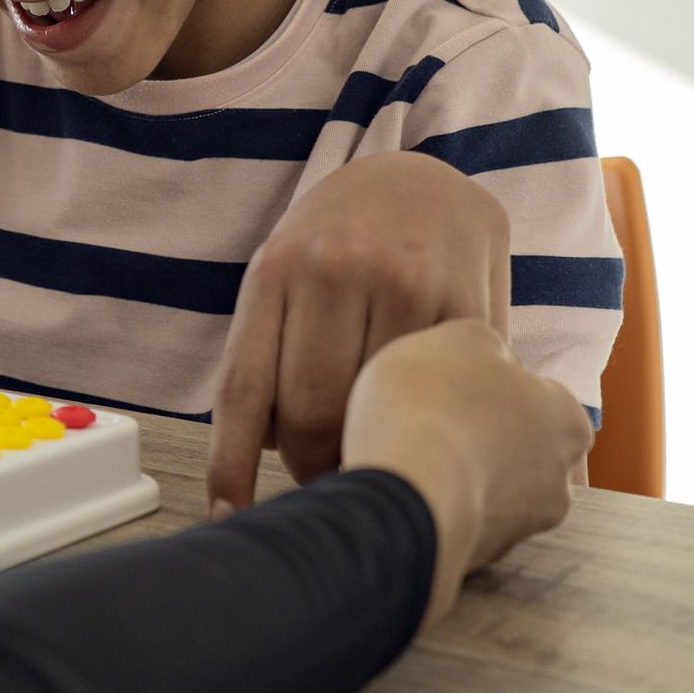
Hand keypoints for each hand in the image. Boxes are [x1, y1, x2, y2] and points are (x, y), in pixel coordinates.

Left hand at [207, 152, 510, 514]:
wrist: (420, 177)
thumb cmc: (338, 240)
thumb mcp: (285, 272)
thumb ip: (271, 350)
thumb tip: (260, 454)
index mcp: (275, 269)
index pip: (243, 386)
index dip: (231, 463)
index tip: (228, 515)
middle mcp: (334, 270)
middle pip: (308, 411)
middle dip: (311, 462)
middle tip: (326, 473)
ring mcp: (403, 283)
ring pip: (374, 410)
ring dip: (371, 447)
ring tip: (375, 445)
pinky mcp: (465, 302)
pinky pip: (438, 391)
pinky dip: (429, 422)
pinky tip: (428, 423)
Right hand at [342, 320, 592, 626]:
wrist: (404, 495)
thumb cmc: (432, 404)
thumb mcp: (456, 338)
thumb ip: (484, 345)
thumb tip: (490, 360)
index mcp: (567, 421)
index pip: (537, 396)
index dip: (488, 385)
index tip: (448, 384)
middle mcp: (559, 481)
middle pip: (515, 448)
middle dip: (479, 438)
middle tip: (426, 420)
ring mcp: (521, 530)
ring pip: (487, 492)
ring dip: (457, 477)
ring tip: (406, 458)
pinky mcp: (480, 562)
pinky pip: (455, 524)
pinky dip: (435, 510)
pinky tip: (401, 492)